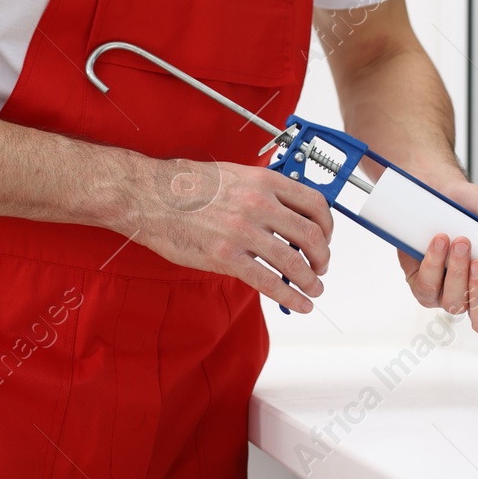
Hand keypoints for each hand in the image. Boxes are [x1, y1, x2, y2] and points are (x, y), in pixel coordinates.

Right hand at [127, 158, 332, 313]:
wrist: (149, 195)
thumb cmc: (186, 184)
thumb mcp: (234, 175)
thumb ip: (262, 192)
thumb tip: (285, 213)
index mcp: (264, 181)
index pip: (315, 203)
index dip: (328, 225)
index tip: (326, 237)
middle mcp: (259, 204)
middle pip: (312, 234)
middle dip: (323, 256)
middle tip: (321, 266)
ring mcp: (243, 231)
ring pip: (295, 261)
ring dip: (311, 280)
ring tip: (314, 288)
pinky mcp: (226, 256)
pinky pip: (269, 281)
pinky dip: (291, 296)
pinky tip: (300, 303)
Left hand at [396, 177, 477, 345]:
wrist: (439, 190)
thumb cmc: (477, 210)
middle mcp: (477, 297)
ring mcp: (449, 294)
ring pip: (454, 304)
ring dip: (458, 272)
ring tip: (462, 241)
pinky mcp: (423, 284)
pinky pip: (427, 289)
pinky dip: (434, 263)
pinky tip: (440, 241)